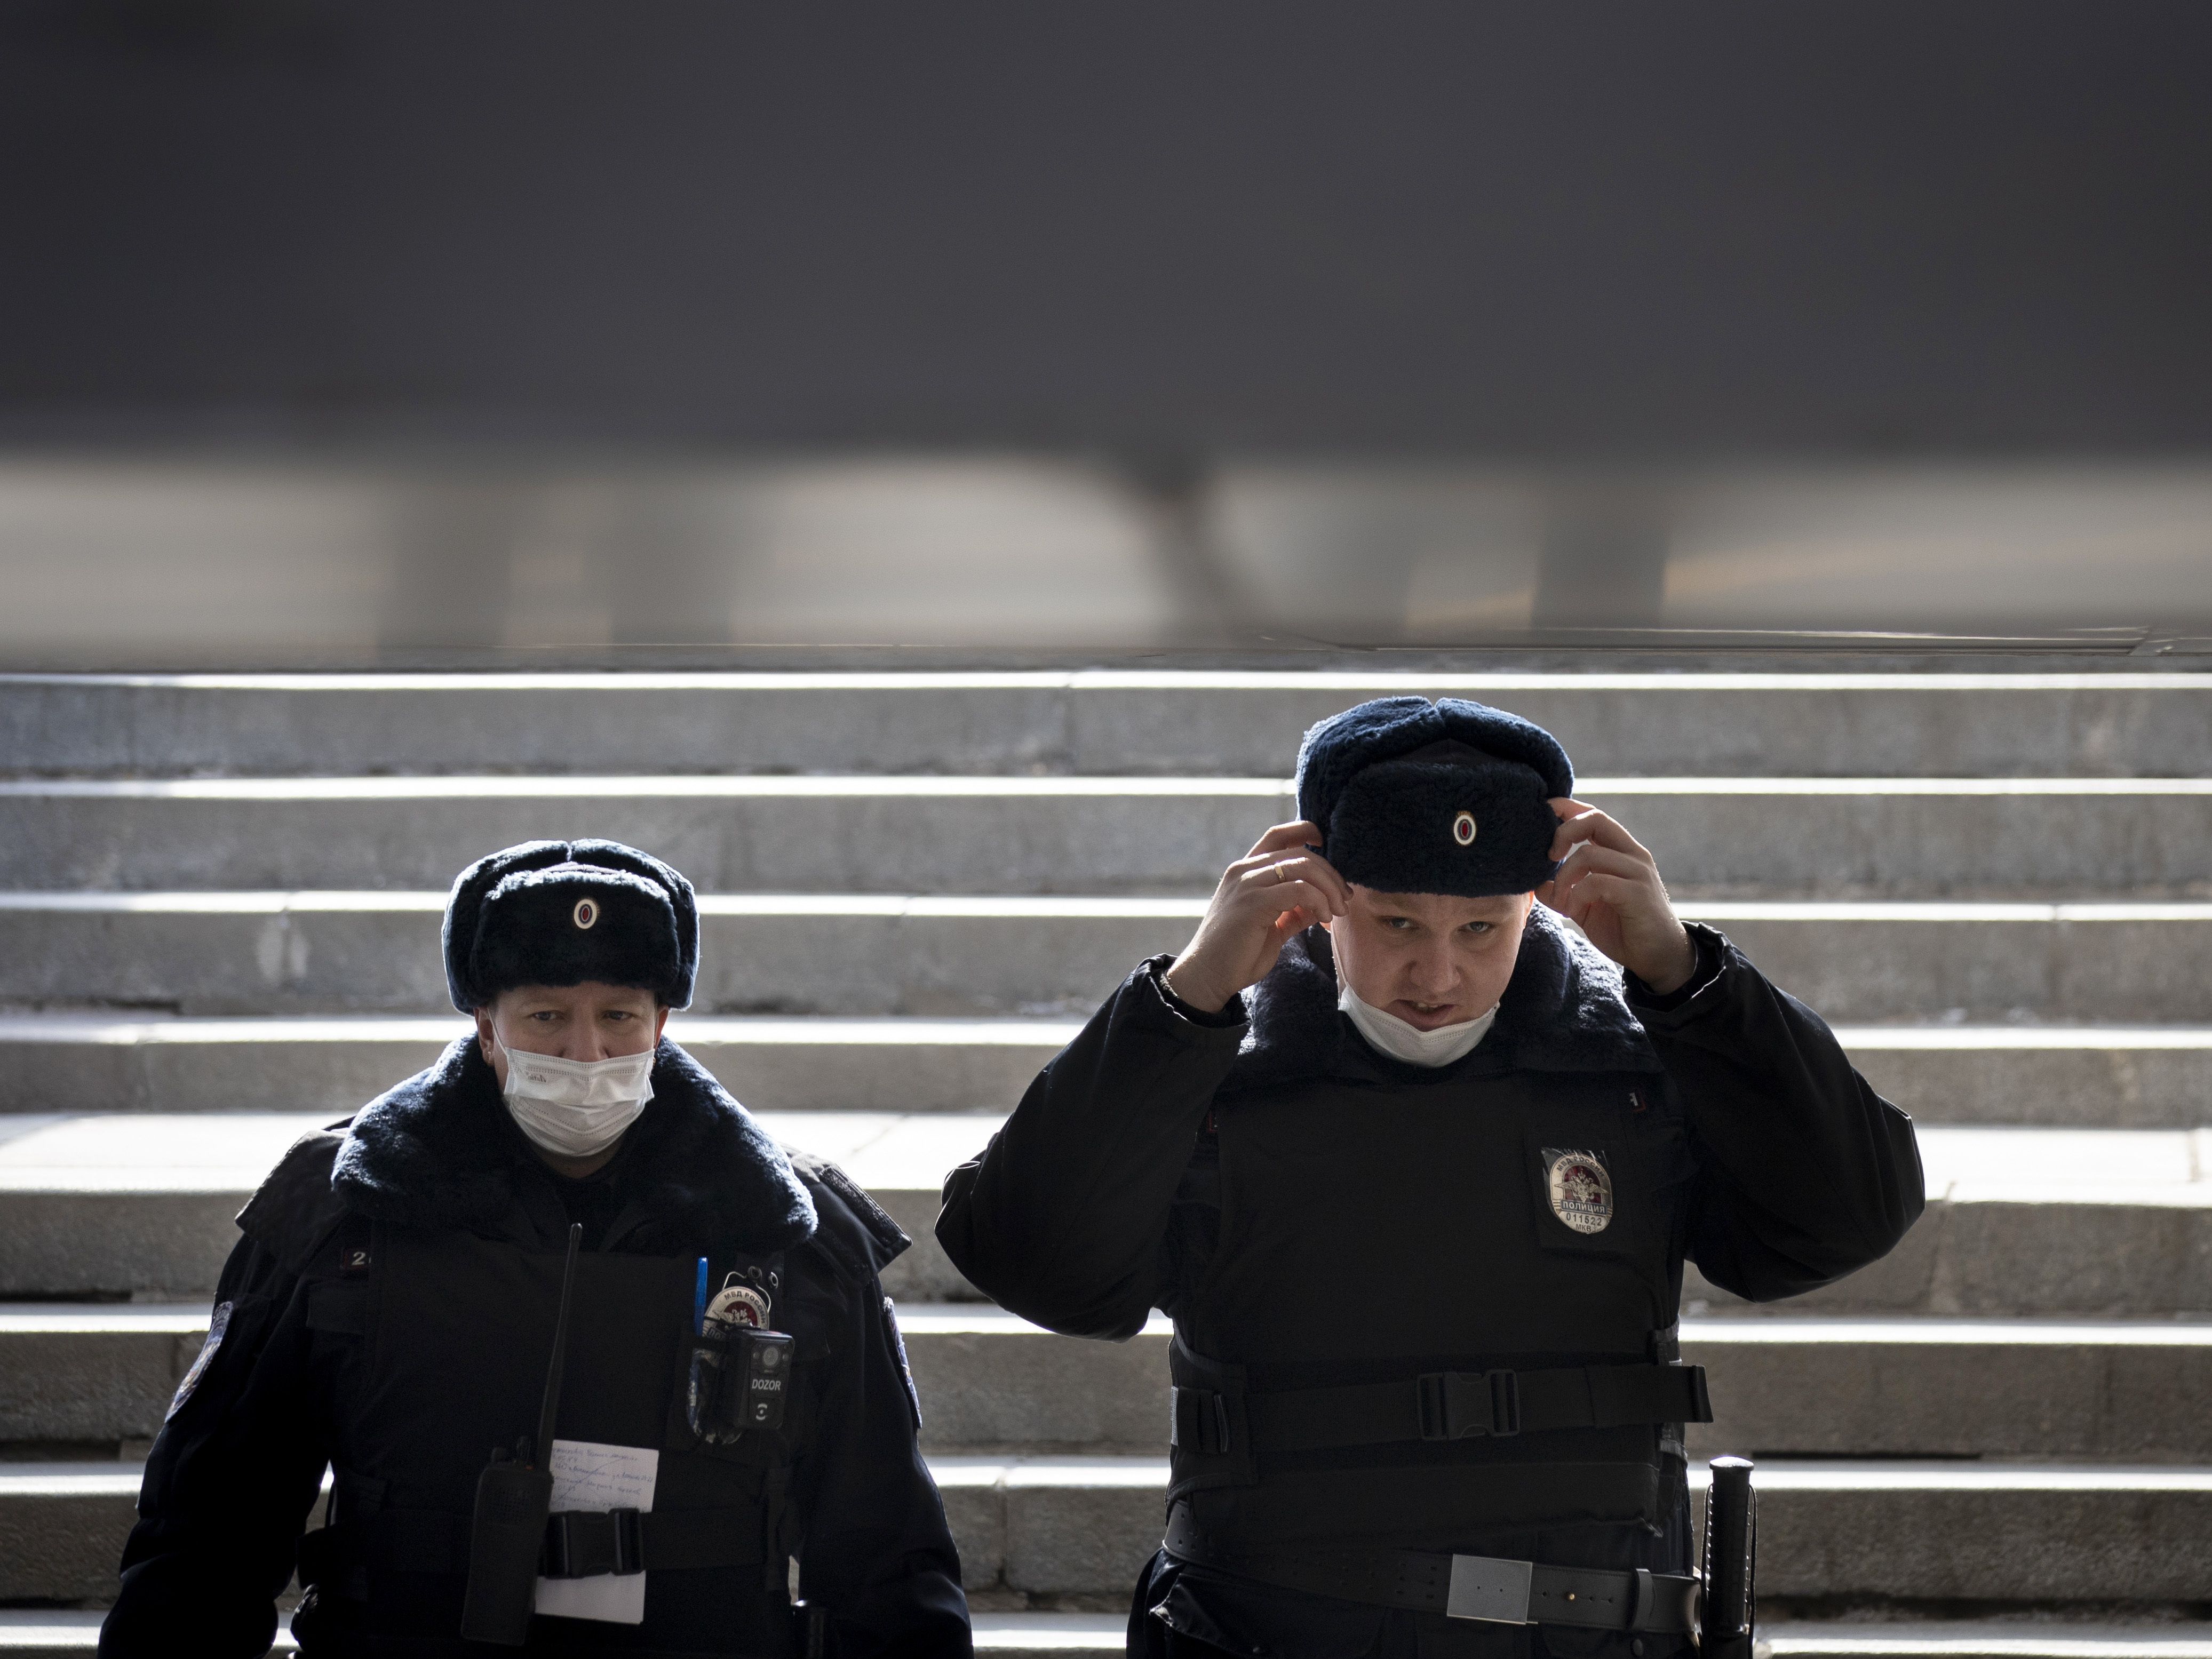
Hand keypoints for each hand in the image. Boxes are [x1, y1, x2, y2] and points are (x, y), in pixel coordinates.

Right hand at [1165, 821, 1350, 1013]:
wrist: (1207, 976)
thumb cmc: (1238, 955)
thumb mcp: (1272, 927)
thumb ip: (1294, 910)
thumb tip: (1322, 904)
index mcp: (1246, 871)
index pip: (1279, 834)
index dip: (1306, 832)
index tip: (1327, 850)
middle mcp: (1244, 870)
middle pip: (1300, 853)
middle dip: (1331, 874)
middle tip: (1344, 898)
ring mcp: (1247, 884)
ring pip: (1302, 866)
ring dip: (1329, 887)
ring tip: (1338, 910)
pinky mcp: (1253, 902)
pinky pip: (1298, 890)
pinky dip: (1318, 901)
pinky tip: (1323, 918)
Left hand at [1535, 799, 1697, 994]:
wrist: (1658, 958)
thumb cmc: (1623, 928)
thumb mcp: (1584, 907)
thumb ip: (1562, 892)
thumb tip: (1534, 883)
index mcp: (1621, 852)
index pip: (1594, 815)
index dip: (1566, 809)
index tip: (1543, 816)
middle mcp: (1632, 855)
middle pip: (1596, 819)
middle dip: (1563, 832)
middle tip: (1549, 857)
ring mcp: (1637, 873)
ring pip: (1589, 854)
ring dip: (1564, 877)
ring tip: (1561, 900)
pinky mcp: (1638, 894)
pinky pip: (1597, 882)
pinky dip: (1576, 895)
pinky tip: (1572, 910)